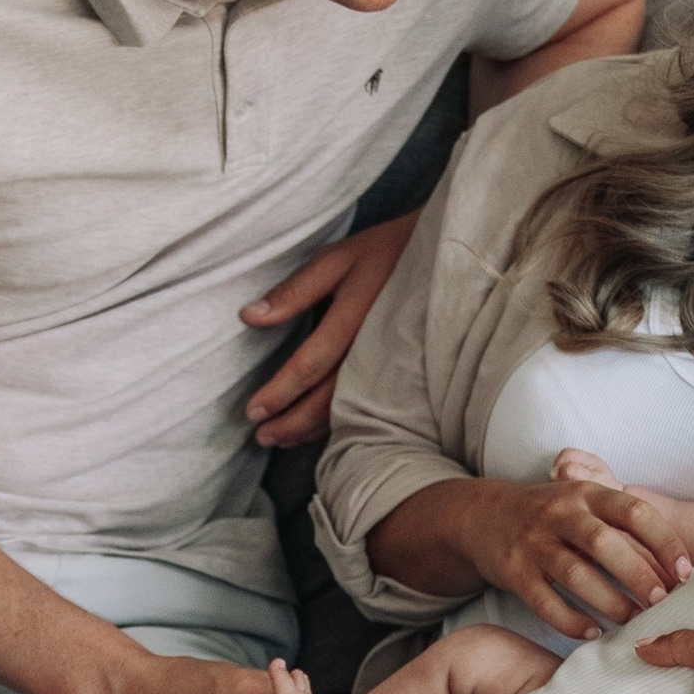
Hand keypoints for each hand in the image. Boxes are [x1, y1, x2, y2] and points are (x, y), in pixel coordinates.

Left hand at [241, 214, 418, 445]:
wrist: (444, 260)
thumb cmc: (384, 253)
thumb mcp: (337, 260)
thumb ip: (295, 291)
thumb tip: (249, 316)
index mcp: (354, 320)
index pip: (309, 366)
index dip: (279, 393)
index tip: (253, 412)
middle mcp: (374, 350)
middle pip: (328, 400)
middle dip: (292, 424)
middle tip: (262, 436)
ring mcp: (391, 365)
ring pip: (349, 410)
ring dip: (312, 430)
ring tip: (282, 440)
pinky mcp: (401, 373)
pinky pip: (368, 406)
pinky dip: (339, 423)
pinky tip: (319, 430)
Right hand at [466, 474, 692, 639]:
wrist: (483, 515)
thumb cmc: (552, 516)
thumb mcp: (585, 505)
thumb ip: (623, 529)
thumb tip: (675, 571)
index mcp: (586, 493)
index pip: (634, 512)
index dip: (665, 542)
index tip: (685, 573)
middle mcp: (560, 513)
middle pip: (605, 543)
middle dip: (638, 575)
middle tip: (661, 601)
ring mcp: (533, 542)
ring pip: (576, 575)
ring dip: (610, 602)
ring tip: (632, 621)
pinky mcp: (512, 571)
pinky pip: (544, 601)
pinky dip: (570, 621)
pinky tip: (592, 632)